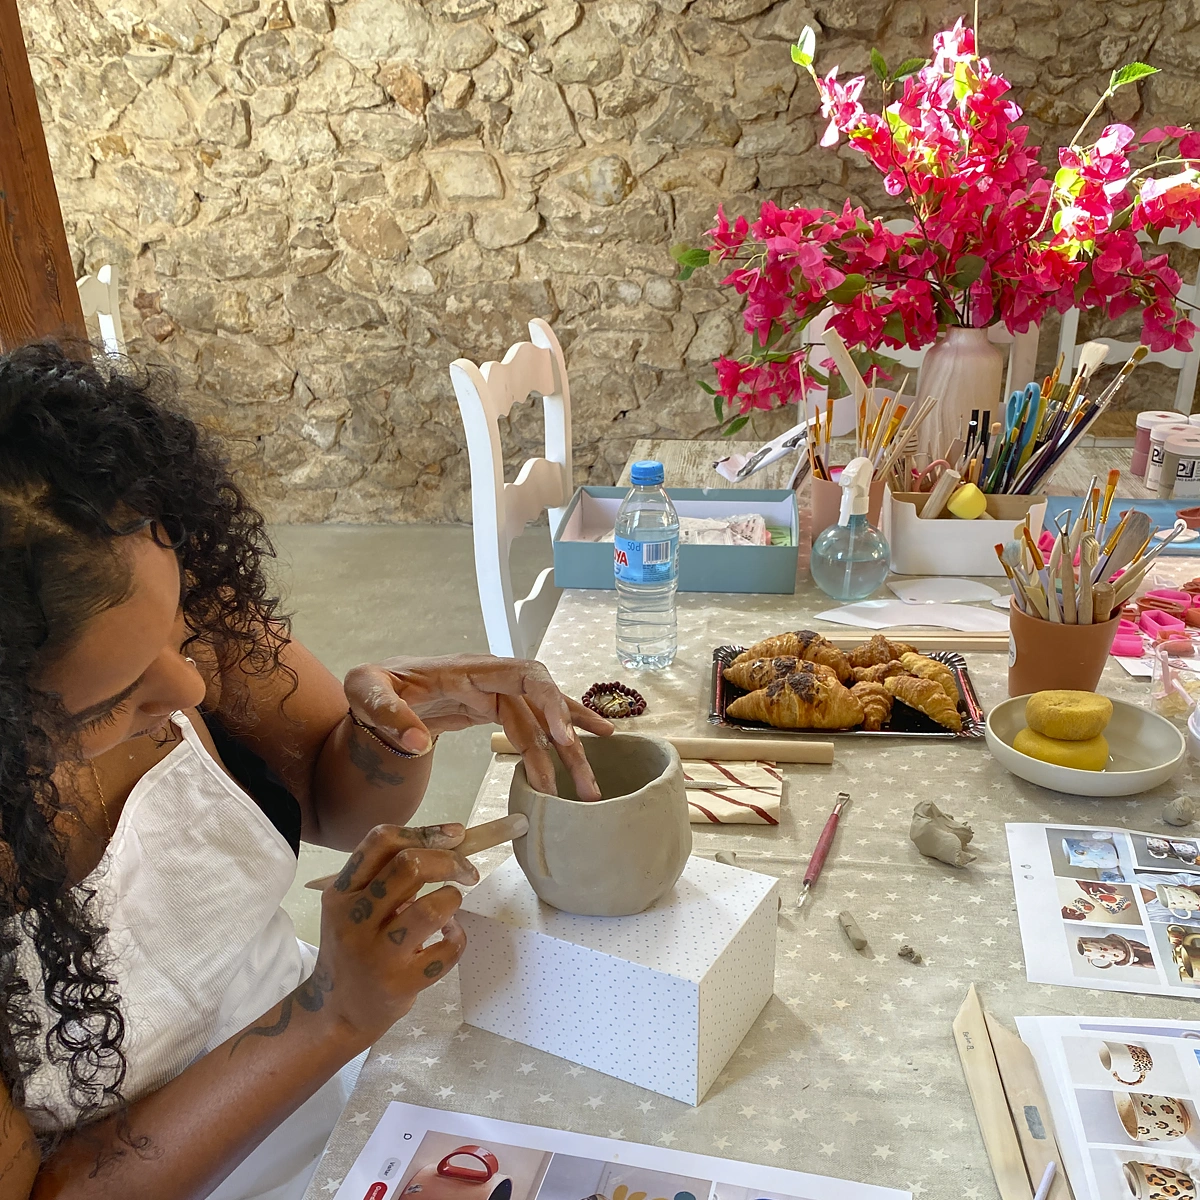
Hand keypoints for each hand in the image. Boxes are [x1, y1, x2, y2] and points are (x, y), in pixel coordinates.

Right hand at [315, 823, 475, 1045]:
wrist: (336, 1011)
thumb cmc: (354, 947)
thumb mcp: (353, 907)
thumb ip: (386, 876)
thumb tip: (449, 839)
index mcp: (341, 892)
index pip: (381, 842)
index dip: (425, 831)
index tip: (455, 835)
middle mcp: (354, 919)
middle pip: (409, 866)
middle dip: (450, 861)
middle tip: (466, 871)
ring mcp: (377, 954)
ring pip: (430, 908)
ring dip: (452, 899)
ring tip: (450, 906)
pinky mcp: (400, 984)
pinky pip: (447, 950)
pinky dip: (458, 936)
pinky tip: (449, 937)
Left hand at [344, 655, 613, 800]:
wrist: (373, 693)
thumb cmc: (372, 687)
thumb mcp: (365, 692)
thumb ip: (388, 713)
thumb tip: (418, 743)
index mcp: (470, 669)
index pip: (525, 677)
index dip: (549, 704)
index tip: (562, 739)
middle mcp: (492, 677)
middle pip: (545, 703)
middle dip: (569, 742)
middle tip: (584, 785)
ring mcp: (496, 694)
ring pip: (545, 719)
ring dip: (570, 752)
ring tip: (590, 787)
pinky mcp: (494, 711)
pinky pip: (535, 724)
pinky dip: (561, 738)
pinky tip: (586, 750)